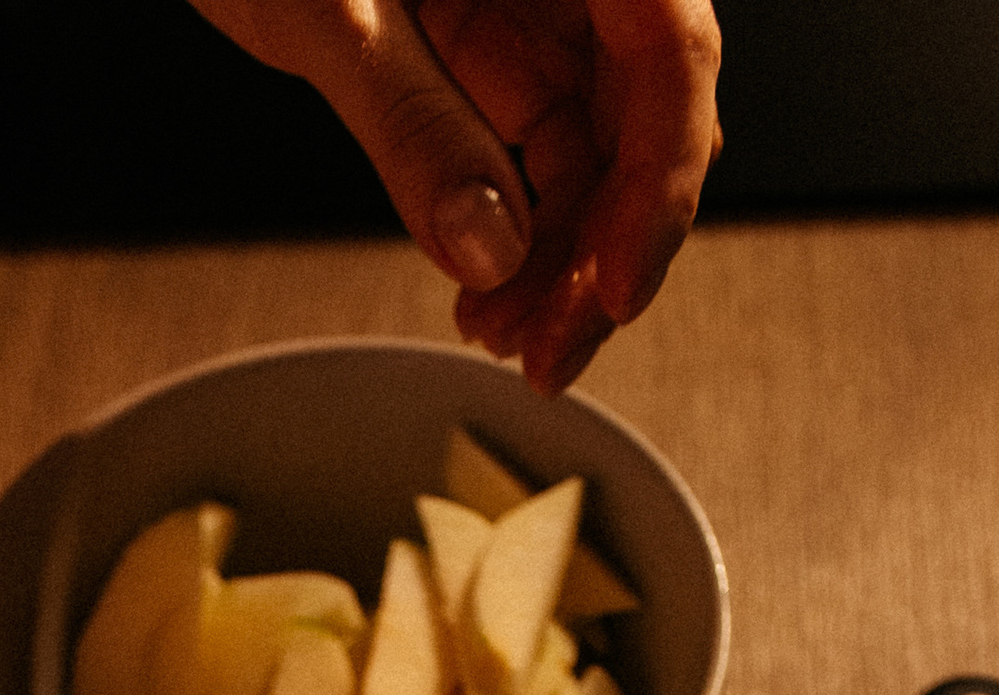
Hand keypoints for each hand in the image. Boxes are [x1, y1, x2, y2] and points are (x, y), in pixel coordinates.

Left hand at [195, 0, 720, 392]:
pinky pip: (540, 158)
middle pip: (644, 121)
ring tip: (495, 334)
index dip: (660, 181)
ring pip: (599, 155)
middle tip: (543, 356)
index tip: (615, 291)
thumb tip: (492, 253)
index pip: (671, 52)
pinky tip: (482, 294)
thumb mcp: (328, 10)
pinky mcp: (497, 51)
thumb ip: (412, 124)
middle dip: (604, 250)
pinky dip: (519, 236)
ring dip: (561, 263)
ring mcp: (541, 9)